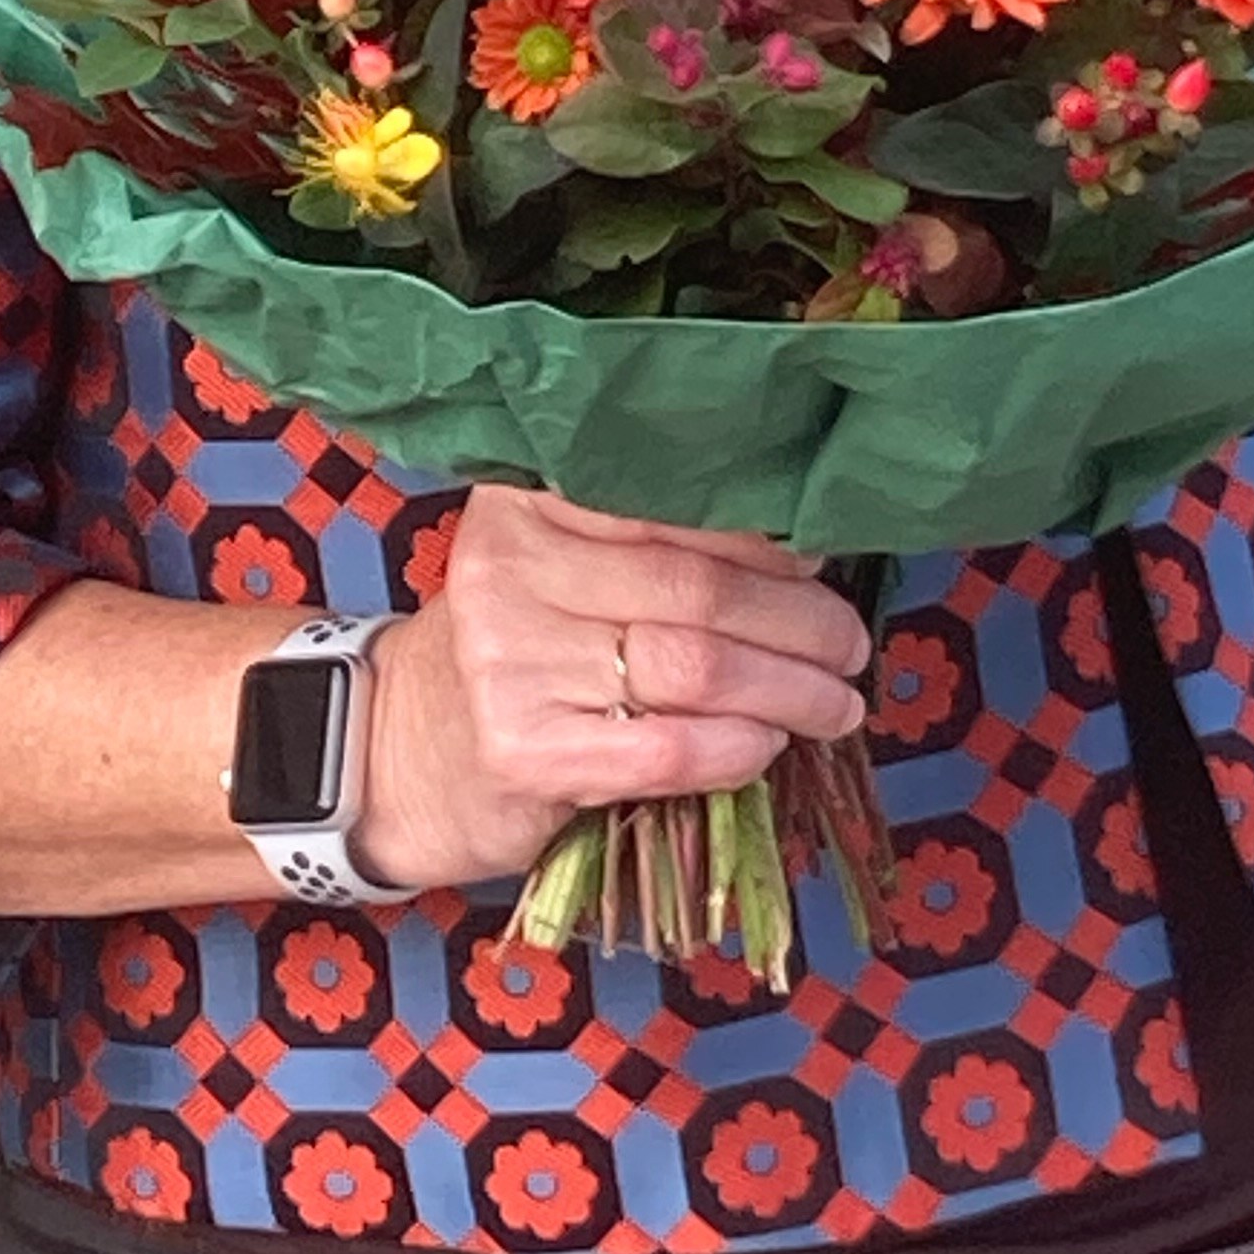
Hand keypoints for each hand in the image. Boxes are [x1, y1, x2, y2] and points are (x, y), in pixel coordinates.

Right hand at [353, 485, 870, 894]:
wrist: (403, 751)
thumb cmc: (518, 651)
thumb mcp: (562, 569)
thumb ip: (656, 549)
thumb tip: (803, 553)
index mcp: (528, 501)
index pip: (676, 508)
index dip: (767, 541)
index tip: (820, 564)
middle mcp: (511, 568)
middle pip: (698, 590)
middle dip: (799, 623)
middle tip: (850, 646)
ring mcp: (510, 662)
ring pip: (695, 667)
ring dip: (790, 690)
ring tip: (834, 703)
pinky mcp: (522, 752)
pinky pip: (664, 748)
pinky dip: (735, 749)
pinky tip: (767, 747)